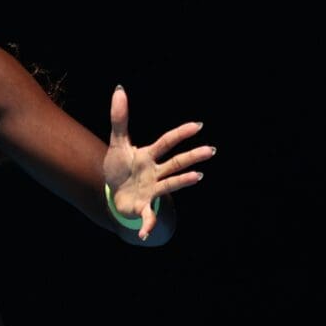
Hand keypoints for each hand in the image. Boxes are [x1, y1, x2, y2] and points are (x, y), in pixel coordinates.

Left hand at [103, 86, 213, 244]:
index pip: (167, 142)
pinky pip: (148, 217)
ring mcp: (152, 190)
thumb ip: (119, 119)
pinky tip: (144, 235)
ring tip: (199, 176)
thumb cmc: (120, 168)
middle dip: (192, 157)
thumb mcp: (117, 143)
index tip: (198, 125)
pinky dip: (147, 226)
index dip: (180, 134)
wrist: (114, 193)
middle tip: (211, 150)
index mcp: (149, 156)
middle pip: (176, 163)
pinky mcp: (143, 207)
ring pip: (171, 185)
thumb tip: (119, 90)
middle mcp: (155, 172)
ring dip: (184, 181)